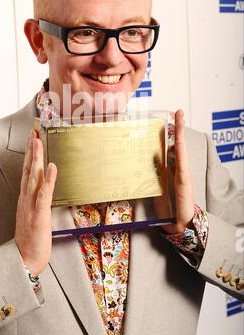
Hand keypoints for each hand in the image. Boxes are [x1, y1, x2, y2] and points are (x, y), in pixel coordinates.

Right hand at [15, 129, 56, 275]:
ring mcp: (32, 205)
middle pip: (28, 169)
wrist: (25, 258)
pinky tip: (52, 167)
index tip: (31, 137)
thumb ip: (37, 200)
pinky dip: (49, 180)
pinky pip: (44, 194)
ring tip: (38, 142)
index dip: (29, 153)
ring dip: (36, 158)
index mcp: (25, 198)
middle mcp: (26, 198)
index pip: (27, 171)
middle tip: (33, 131)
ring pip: (34, 177)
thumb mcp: (33, 215)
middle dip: (31, 149)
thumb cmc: (31, 238)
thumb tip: (44, 188)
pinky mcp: (40, 214)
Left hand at [154, 109, 194, 234]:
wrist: (177, 223)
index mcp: (169, 169)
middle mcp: (177, 168)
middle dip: (177, 127)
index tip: (165, 120)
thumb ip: (154, 172)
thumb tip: (150, 157)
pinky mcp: (184, 180)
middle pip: (177, 143)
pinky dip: (181, 149)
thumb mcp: (155, 186)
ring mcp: (182, 173)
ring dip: (180, 132)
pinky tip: (179, 140)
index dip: (167, 134)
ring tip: (179, 117)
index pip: (169, 147)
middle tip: (176, 111)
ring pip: (181, 148)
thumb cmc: (166, 207)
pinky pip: (182, 161)